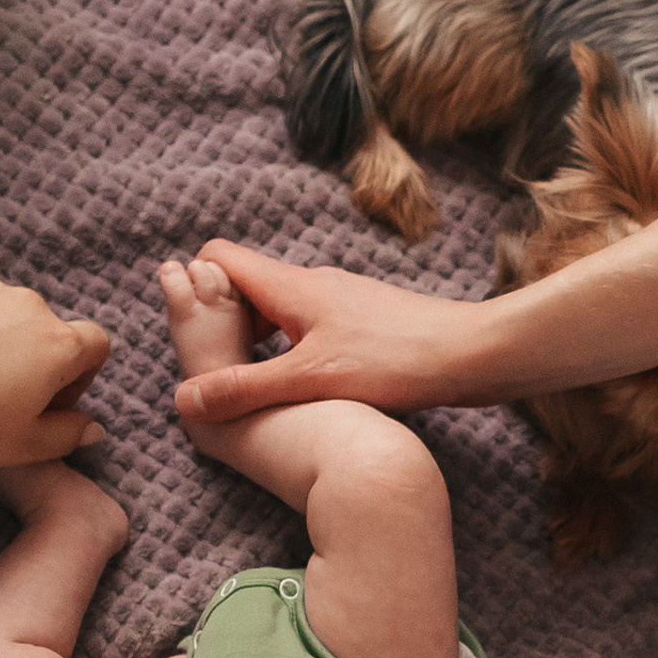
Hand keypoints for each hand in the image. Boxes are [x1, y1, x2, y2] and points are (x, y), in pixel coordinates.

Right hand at [170, 242, 494, 429]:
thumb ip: (246, 388)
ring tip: (257, 390)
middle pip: (245, 288)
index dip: (193, 288)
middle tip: (217, 374)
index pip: (219, 257)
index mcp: (292, 286)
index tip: (192, 335)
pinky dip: (292, 353)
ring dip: (257, 343)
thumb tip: (184, 400)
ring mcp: (341, 302)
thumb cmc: (397, 360)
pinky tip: (307, 392)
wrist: (473, 355)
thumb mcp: (311, 381)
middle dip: (222, 324)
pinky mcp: (364, 323)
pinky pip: (308, 329)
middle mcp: (313, 284)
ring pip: (278, 313)